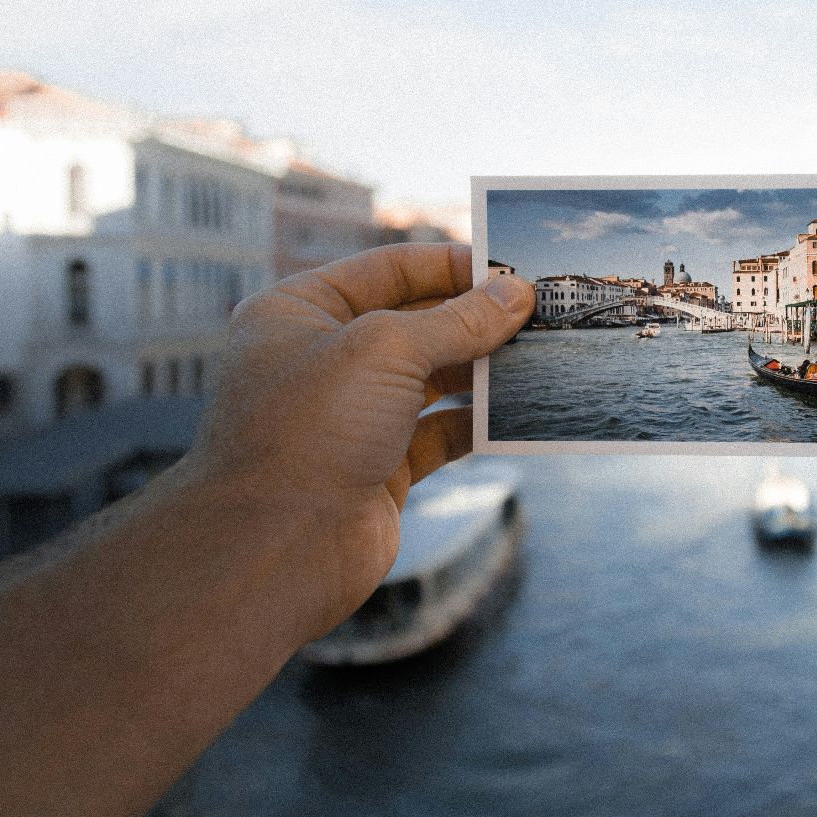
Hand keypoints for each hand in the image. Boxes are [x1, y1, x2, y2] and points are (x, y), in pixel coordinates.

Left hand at [180, 243, 532, 636]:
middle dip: (474, 318)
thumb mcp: (387, 351)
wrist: (276, 550)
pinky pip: (438, 433)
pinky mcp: (377, 469)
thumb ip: (458, 320)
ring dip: (483, 369)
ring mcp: (349, 418)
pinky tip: (517, 411)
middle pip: (414, 324)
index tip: (508, 268)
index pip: (386, 271)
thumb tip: (514, 292)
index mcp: (298, 314)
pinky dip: (477, 421)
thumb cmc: (308, 434)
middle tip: (537, 311)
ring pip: (431, 379)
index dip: (448, 266)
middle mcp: (320, 361)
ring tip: (539, 354)